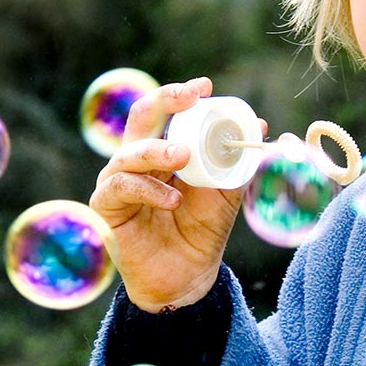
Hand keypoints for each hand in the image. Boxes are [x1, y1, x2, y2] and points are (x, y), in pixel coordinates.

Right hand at [89, 77, 262, 311]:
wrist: (188, 277)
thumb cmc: (202, 230)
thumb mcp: (225, 191)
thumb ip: (236, 161)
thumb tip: (258, 125)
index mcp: (164, 150)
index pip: (166, 112)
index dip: (180, 95)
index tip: (204, 87)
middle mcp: (138, 160)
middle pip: (141, 117)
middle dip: (165, 101)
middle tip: (190, 97)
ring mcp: (119, 182)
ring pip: (129, 153)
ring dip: (157, 150)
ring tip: (183, 157)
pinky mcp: (107, 207)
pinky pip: (121, 187)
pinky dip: (148, 189)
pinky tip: (173, 200)